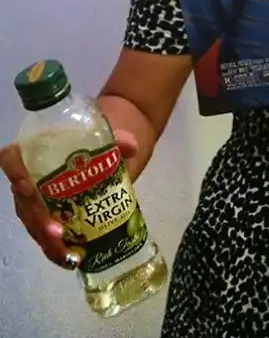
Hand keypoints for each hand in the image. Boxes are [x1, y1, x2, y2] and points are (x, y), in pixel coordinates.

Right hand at [0, 130, 137, 268]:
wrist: (101, 154)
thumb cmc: (94, 142)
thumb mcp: (105, 136)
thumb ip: (117, 138)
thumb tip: (130, 145)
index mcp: (35, 151)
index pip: (12, 159)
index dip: (14, 173)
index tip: (27, 186)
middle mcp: (29, 178)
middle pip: (22, 201)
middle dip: (37, 219)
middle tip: (57, 232)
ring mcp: (36, 201)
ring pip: (32, 224)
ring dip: (47, 241)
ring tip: (68, 254)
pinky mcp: (49, 219)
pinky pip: (46, 237)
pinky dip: (57, 250)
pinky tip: (73, 259)